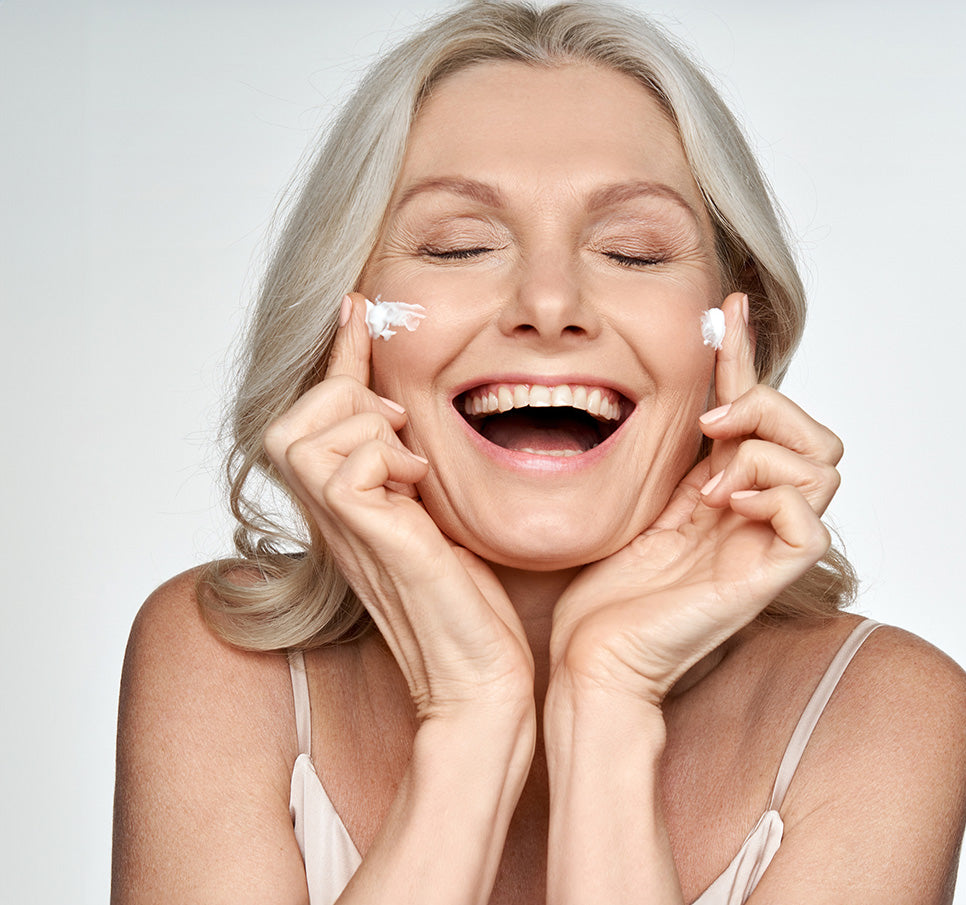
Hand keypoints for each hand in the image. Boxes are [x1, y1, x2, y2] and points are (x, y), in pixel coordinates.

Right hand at [264, 294, 534, 720]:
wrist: (479, 677)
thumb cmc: (469, 608)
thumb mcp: (441, 515)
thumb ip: (418, 470)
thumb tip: (425, 420)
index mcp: (348, 507)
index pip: (324, 414)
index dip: (340, 355)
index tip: (360, 306)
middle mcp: (332, 516)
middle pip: (288, 418)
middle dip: (346, 399)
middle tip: (402, 425)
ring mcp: (342, 529)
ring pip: (305, 431)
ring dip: (365, 427)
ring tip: (411, 461)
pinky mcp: (367, 538)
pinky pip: (345, 464)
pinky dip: (383, 458)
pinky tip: (418, 486)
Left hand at [548, 293, 841, 704]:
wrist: (595, 658)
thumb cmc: (604, 591)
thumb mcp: (635, 496)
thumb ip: (667, 453)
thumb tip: (666, 391)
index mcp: (726, 489)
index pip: (756, 409)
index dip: (746, 355)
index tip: (726, 307)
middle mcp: (756, 511)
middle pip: (815, 433)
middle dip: (768, 404)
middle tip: (711, 423)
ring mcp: (766, 544)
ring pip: (823, 464)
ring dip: (764, 450)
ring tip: (708, 484)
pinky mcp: (768, 577)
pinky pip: (811, 519)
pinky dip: (772, 495)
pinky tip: (722, 505)